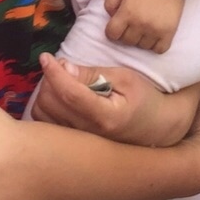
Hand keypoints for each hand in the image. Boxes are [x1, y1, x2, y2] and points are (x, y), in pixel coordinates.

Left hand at [32, 53, 193, 145]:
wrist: (156, 129)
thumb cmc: (144, 100)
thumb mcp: (126, 79)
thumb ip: (95, 73)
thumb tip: (65, 67)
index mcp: (105, 117)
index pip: (70, 94)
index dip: (54, 72)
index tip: (46, 56)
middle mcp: (88, 133)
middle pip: (51, 103)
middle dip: (49, 79)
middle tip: (61, 66)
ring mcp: (79, 141)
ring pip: (43, 115)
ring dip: (45, 92)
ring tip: (61, 81)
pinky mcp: (74, 144)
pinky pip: (46, 124)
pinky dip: (45, 106)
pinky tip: (58, 96)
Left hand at [104, 0, 183, 52]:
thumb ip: (110, 1)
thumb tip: (110, 17)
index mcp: (127, 12)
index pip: (112, 34)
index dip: (112, 31)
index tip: (118, 25)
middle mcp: (140, 24)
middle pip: (127, 41)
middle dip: (127, 34)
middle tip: (133, 24)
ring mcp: (155, 30)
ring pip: (142, 46)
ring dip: (141, 39)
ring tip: (145, 28)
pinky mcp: (168, 33)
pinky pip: (158, 50)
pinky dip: (155, 45)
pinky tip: (154, 35)